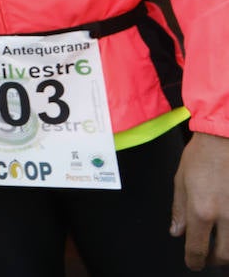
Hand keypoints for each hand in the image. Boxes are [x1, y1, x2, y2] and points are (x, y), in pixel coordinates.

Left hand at [172, 131, 228, 269]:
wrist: (225, 138)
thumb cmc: (203, 155)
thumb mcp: (180, 181)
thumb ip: (179, 210)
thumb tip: (177, 233)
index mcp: (201, 210)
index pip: (197, 248)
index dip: (194, 261)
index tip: (193, 263)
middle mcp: (225, 216)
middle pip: (224, 256)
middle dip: (215, 261)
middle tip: (208, 257)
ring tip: (222, 248)